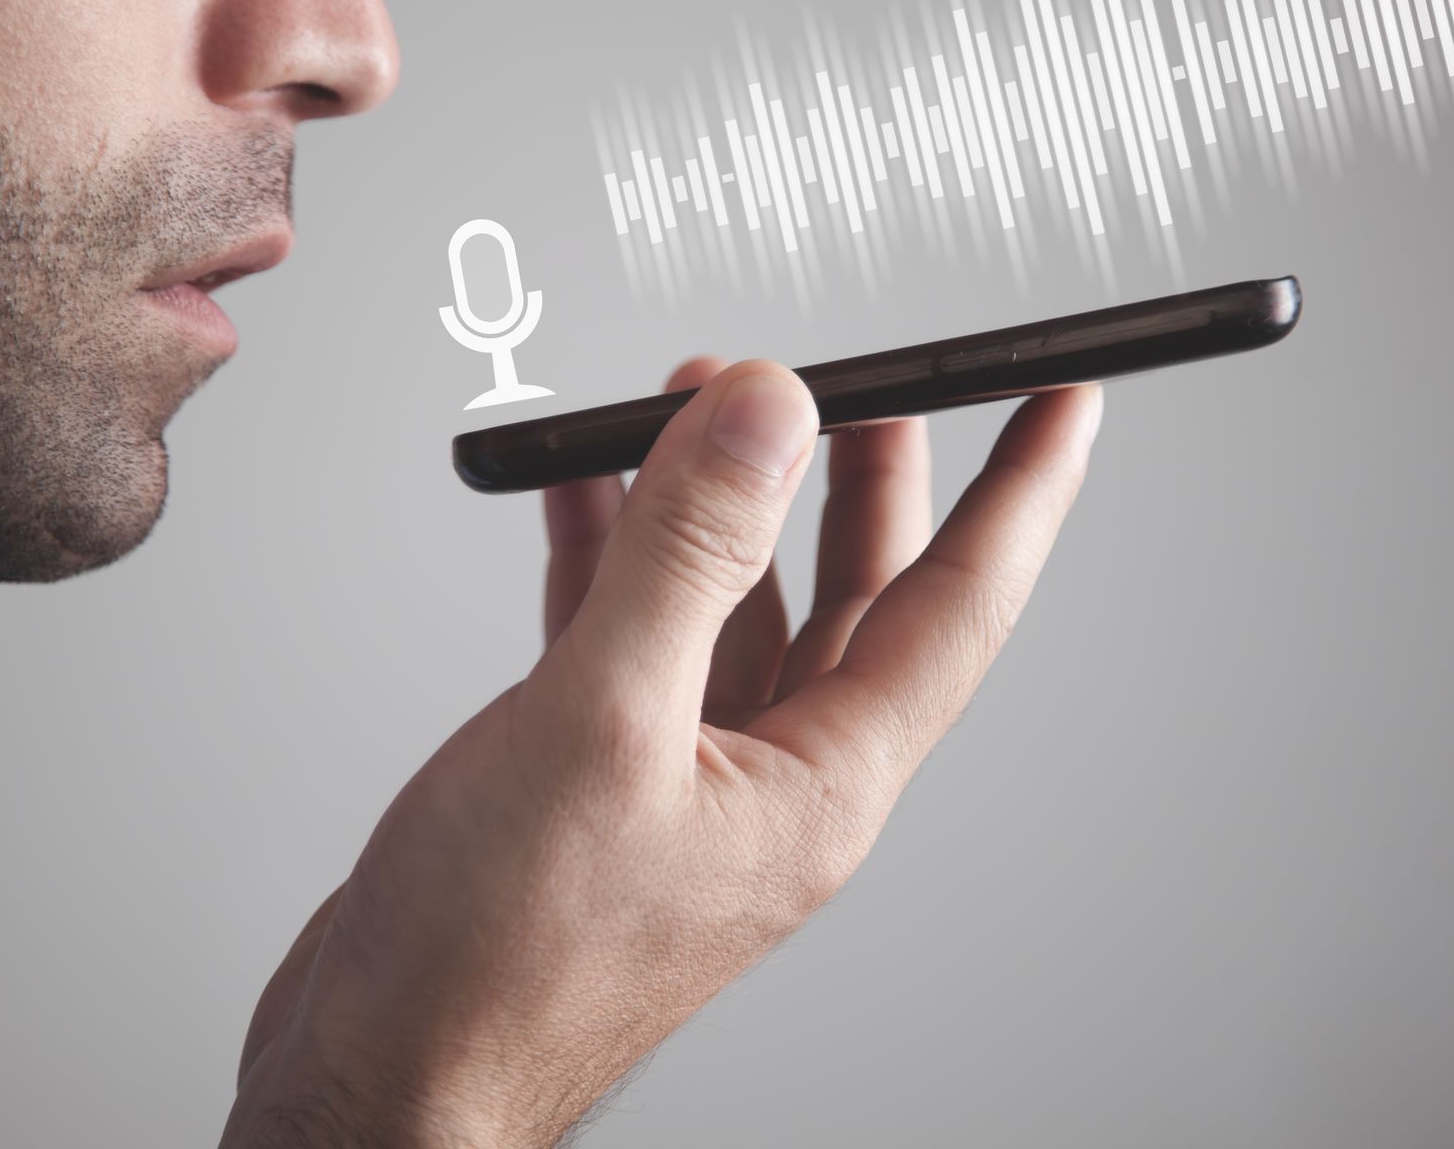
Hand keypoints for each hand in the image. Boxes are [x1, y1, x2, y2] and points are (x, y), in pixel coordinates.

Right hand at [223, 358, 1102, 1147]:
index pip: (958, 608)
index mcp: (819, 785)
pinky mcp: (602, 773)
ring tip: (689, 402)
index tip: (1066, 402)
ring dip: (716, 502)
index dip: (1022, 493)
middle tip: (853, 379)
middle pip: (854, 593)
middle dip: (856, 473)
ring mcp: (687, 776)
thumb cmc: (497, 961)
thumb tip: (767, 410)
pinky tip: (583, 489)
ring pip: (738, 605)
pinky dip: (615, 553)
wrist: (387, 1075)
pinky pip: (636, 634)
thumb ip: (687, 555)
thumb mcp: (602, 722)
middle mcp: (771, 778)